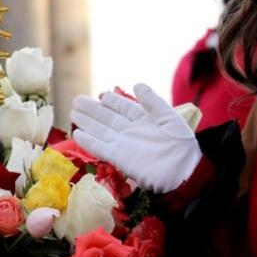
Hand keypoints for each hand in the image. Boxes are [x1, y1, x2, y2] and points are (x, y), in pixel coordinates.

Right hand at [69, 83, 200, 193]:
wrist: (182, 172)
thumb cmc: (181, 145)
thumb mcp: (169, 117)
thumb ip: (152, 101)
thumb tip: (137, 84)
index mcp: (145, 120)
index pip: (124, 107)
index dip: (113, 101)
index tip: (102, 95)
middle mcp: (131, 131)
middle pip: (108, 118)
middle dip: (93, 109)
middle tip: (77, 100)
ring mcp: (123, 144)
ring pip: (100, 131)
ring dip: (87, 122)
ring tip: (73, 113)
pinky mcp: (118, 157)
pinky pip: (99, 147)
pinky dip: (88, 141)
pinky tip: (77, 133)